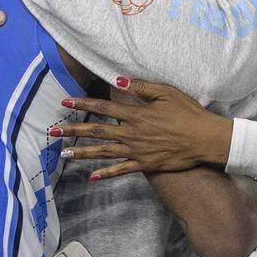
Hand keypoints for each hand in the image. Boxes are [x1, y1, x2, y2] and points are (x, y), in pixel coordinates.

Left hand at [51, 78, 232, 178]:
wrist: (205, 139)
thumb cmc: (188, 113)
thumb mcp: (166, 93)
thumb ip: (141, 88)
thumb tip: (117, 80)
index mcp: (136, 114)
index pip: (103, 108)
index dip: (83, 105)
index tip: (65, 103)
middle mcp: (132, 134)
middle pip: (97, 132)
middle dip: (73, 131)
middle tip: (52, 132)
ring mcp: (137, 151)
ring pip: (104, 152)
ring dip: (82, 153)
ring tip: (64, 153)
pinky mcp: (145, 164)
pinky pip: (121, 170)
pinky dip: (106, 173)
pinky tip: (91, 176)